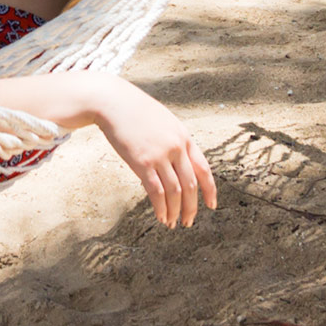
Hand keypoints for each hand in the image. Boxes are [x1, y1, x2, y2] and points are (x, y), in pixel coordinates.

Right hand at [88, 78, 216, 227]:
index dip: (210, 190)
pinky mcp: (142, 163)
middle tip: (188, 222)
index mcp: (184, 136)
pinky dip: (161, 208)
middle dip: (191, 207)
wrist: (113, 102)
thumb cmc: (135, 110)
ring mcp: (160, 155)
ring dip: (175, 211)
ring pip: (175, 192)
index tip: (212, 205)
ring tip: (173, 223)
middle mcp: (176, 147)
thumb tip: (177, 162)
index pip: (204, 168)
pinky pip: (156, 192)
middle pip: (191, 185)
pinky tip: (161, 217)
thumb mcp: (164, 121)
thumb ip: (173, 140)